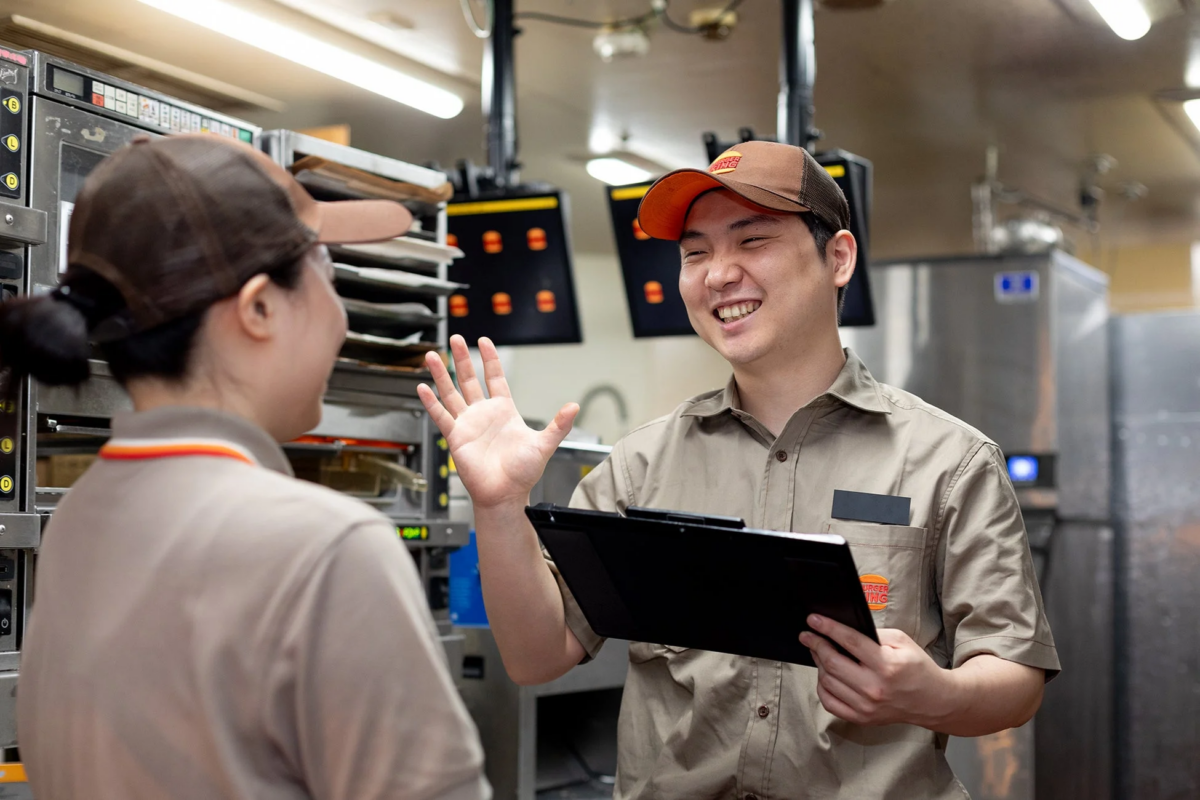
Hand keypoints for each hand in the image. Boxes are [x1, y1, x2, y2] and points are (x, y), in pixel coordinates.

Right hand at [417, 335, 577, 510]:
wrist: (505, 494)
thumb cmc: (523, 473)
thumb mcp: (544, 444)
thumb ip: (559, 424)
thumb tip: (574, 406)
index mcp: (504, 411)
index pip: (495, 378)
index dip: (490, 359)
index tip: (483, 341)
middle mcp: (484, 414)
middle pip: (470, 379)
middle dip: (462, 358)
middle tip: (456, 339)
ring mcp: (468, 424)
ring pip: (452, 392)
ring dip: (442, 374)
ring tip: (433, 355)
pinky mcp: (456, 437)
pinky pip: (441, 416)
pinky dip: (431, 402)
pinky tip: (422, 387)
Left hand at [799, 615, 953, 728]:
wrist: (933, 701)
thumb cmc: (917, 668)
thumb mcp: (902, 642)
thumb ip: (874, 634)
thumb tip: (844, 630)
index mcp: (886, 665)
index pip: (849, 642)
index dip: (828, 628)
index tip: (813, 619)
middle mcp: (874, 688)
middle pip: (832, 662)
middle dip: (816, 644)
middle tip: (807, 635)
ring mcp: (866, 707)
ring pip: (828, 681)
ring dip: (818, 663)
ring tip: (818, 652)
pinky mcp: (862, 718)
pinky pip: (829, 702)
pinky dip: (822, 686)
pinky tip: (825, 675)